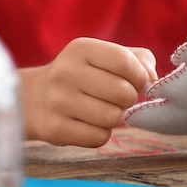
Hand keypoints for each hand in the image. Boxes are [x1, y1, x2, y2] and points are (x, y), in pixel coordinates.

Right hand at [20, 37, 156, 146]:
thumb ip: (138, 60)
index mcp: (82, 49)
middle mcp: (66, 72)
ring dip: (116, 118)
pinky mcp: (55, 129)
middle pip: (123, 93)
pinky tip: (89, 124)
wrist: (34, 99)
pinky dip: (102, 134)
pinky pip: (99, 137)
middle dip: (129, 99)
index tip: (138, 83)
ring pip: (113, 118)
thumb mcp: (104, 56)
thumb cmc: (83, 76)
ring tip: (103, 110)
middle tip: (118, 99)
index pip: (125, 62)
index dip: (140, 77)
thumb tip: (153, 79)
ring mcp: (58, 101)